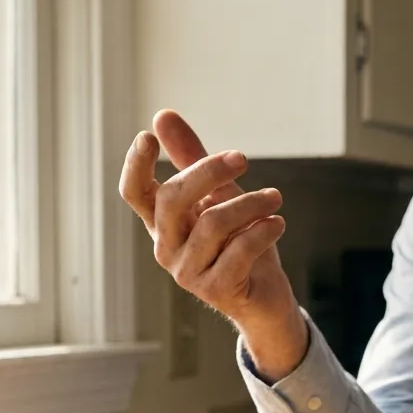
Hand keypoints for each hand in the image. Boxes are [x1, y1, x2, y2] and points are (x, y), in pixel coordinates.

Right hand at [119, 110, 308, 381]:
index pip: (134, 193)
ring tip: (275, 198)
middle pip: (173, 199)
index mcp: (163, 224)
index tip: (148, 136)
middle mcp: (167, 248)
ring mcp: (188, 273)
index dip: (135, 165)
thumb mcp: (220, 197)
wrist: (265, 297)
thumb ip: (193, 160)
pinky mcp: (215, 291)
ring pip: (212, 224)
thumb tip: (163, 116)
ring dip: (250, 203)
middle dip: (209, 172)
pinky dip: (262, 232)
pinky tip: (277, 224)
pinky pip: (238, 252)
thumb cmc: (240, 244)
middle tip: (243, 159)